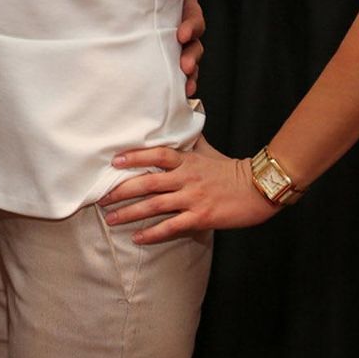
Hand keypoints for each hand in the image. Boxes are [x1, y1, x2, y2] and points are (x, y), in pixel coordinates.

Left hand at [98, 137, 276, 242]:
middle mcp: (186, 178)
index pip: (156, 155)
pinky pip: (172, 227)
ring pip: (155, 206)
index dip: (134, 157)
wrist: (257, 189)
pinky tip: (138, 237)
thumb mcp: (207, 150)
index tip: (114, 162)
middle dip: (122, 190)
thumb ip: (189, 141)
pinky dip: (153, 233)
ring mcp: (193, 198)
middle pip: (148, 182)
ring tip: (111, 219)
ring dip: (130, 213)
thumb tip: (181, 119)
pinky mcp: (201, 218)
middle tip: (101, 197)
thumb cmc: (230, 169)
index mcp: (187, 161)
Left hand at [177, 0, 206, 96]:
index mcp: (179, 5)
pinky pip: (180, 72)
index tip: (181, 35)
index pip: (193, 16)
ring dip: (192, 71)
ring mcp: (173, 43)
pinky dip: (185, 83)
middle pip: (195, 42)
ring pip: (190, 59)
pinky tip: (184, 94)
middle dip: (192, 54)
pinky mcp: (164, 57)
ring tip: (187, 83)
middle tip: (185, 65)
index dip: (191, 25)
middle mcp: (179, 25)